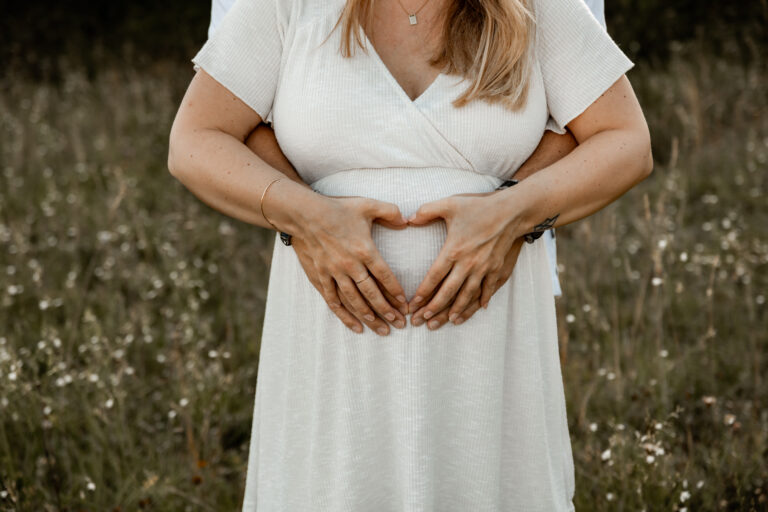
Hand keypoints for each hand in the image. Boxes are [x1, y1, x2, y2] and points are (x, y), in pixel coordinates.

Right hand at [292, 195, 409, 335]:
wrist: (305, 214)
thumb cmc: (337, 209)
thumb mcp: (367, 205)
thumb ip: (390, 212)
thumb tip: (406, 222)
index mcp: (364, 250)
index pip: (384, 275)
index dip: (395, 291)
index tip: (405, 304)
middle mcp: (350, 265)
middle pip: (371, 293)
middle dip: (387, 310)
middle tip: (399, 324)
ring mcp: (334, 273)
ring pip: (354, 301)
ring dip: (369, 317)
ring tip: (383, 329)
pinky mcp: (321, 277)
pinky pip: (334, 301)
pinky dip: (345, 316)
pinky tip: (356, 327)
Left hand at [405, 192, 521, 326]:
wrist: (512, 211)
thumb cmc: (480, 206)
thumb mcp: (450, 204)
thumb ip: (427, 211)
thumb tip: (408, 219)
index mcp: (453, 250)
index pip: (434, 277)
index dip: (423, 292)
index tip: (413, 304)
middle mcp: (468, 264)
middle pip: (448, 292)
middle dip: (434, 308)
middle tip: (422, 321)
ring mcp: (484, 269)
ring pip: (467, 295)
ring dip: (456, 310)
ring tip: (446, 322)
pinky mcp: (496, 269)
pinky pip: (487, 290)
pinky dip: (481, 301)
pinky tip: (475, 310)